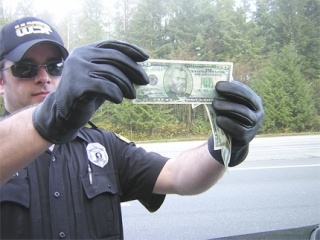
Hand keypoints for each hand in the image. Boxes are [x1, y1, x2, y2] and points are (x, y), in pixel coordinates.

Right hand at [33, 40, 148, 143]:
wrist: (64, 113)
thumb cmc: (87, 94)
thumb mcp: (101, 77)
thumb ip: (115, 70)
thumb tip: (140, 69)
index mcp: (85, 50)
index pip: (112, 44)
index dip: (131, 49)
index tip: (146, 57)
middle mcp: (80, 56)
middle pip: (115, 58)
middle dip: (134, 69)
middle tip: (145, 81)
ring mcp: (77, 69)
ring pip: (112, 73)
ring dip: (127, 85)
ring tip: (132, 95)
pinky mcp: (77, 86)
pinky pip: (105, 87)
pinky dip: (116, 93)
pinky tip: (118, 100)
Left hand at [208, 81, 263, 165]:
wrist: (230, 140)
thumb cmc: (229, 118)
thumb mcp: (229, 105)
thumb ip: (225, 94)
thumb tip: (214, 80)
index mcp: (255, 102)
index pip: (246, 91)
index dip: (233, 87)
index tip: (218, 84)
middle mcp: (258, 112)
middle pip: (247, 100)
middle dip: (231, 93)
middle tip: (216, 90)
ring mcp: (255, 125)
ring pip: (244, 113)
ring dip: (228, 107)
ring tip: (215, 104)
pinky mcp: (247, 137)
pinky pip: (239, 129)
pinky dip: (228, 123)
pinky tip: (219, 119)